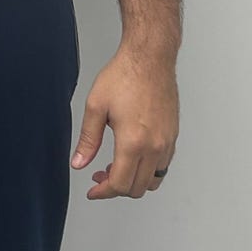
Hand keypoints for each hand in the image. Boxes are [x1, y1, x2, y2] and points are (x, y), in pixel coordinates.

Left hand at [70, 45, 177, 199]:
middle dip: (116, 188)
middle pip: (137, 188)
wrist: (149, 58)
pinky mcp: (173, 136)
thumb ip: (87, 140)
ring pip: (153, 180)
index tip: (93, 190)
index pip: (119, 184)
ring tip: (115, 168)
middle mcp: (154, 146)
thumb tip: (79, 162)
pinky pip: (163, 166)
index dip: (103, 192)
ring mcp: (166, 142)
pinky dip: (148, 170)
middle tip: (99, 177)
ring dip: (134, 181)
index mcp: (133, 142)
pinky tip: (133, 157)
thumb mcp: (95, 106)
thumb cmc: (124, 76)